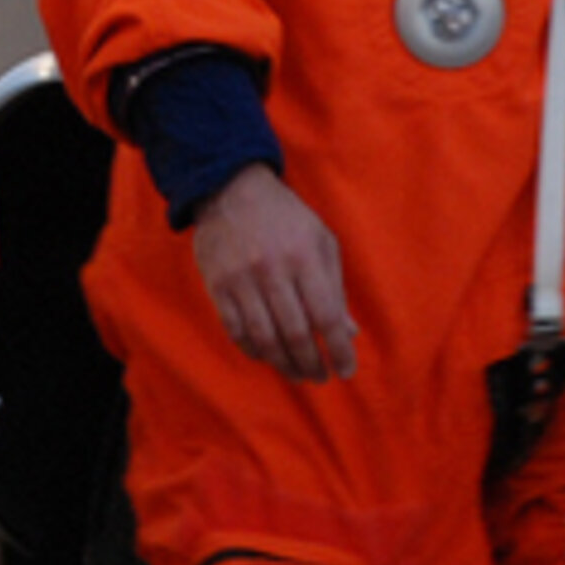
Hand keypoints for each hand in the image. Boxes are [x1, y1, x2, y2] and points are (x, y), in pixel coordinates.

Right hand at [192, 164, 357, 382]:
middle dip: (312, 363)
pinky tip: (265, 355)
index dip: (339, 350)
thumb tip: (348, 332)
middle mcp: (271, 269)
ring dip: (284, 364)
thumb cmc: (285, 216)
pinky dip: (252, 349)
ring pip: (264, 337)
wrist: (229, 187)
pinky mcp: (217, 283)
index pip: (326, 316)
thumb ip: (335, 286)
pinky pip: (235, 329)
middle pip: (295, 333)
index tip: (346, 370)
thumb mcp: (321, 240)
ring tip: (296, 373)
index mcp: (304, 257)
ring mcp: (240, 278)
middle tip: (320, 376)